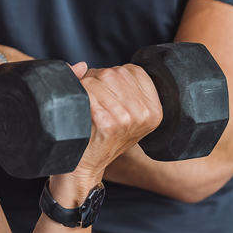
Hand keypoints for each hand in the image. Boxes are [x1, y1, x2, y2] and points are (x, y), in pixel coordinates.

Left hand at [48, 62, 162, 205]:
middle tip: (91, 101)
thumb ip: (111, 84)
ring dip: (85, 86)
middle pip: (114, 72)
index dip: (113, 76)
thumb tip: (80, 64)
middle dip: (96, 79)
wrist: (85, 168)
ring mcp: (127, 118)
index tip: (106, 92)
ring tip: (86, 107)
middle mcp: (145, 113)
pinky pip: (87, 91)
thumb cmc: (101, 137)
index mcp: (155, 110)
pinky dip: (78, 95)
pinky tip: (79, 110)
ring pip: (98, 78)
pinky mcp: (107, 122)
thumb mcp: (120, 111)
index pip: (133, 70)